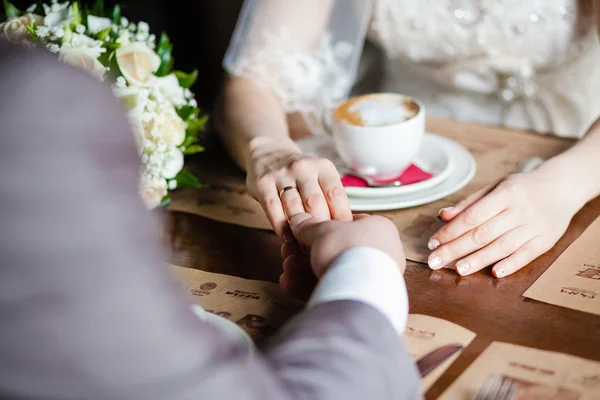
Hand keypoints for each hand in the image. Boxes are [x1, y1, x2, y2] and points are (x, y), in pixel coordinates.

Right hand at [246, 137, 351, 241]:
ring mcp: (282, 174)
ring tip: (306, 246)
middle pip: (315, 203)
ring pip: (294, 206)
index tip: (342, 237)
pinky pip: (273, 208)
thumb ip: (330, 198)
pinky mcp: (263, 183)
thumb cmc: (300, 174)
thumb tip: (346, 229)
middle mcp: (303, 167)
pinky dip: (281, 226)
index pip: (335, 195)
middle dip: (320, 227)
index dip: (341, 218)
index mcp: (323, 167)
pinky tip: (287, 238)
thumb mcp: (320, 177)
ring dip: (300, 229)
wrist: (268, 153)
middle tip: (323, 246)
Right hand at [282, 212, 405, 282]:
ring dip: (304, 272)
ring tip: (289, 272)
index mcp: (378, 228)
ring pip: (332, 272)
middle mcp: (381, 252)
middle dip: (307, 255)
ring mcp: (373, 278)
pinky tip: (292, 285)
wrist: (360, 288)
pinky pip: (334, 288)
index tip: (305, 233)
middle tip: (291, 254)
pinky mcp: (363, 299)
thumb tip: (298, 220)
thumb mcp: (322, 230)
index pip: (349, 223)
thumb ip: (309, 226)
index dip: (323, 227)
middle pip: (336, 250)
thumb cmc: (350, 250)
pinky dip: (312, 287)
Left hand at [427, 171, 577, 277]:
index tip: (433, 243)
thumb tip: (443, 216)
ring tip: (458, 270)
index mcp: (505, 193)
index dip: (451, 231)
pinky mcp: (547, 240)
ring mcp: (534, 226)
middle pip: (483, 233)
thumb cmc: (521, 188)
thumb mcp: (495, 188)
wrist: (562, 187)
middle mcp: (520, 210)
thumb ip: (469, 203)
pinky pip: (527, 254)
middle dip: (456, 249)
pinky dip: (511, 264)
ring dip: (479, 260)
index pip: (472, 216)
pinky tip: (495, 273)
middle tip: (435, 261)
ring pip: (502, 246)